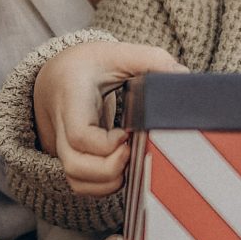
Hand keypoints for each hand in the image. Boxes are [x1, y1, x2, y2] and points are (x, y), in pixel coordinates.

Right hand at [34, 41, 187, 195]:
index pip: (79, 135)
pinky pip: (82, 185)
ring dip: (109, 181)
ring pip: (76, 181)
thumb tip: (183, 75)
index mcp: (72, 99)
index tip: (127, 133)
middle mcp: (61, 127)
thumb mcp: (116, 53)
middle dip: (110, 168)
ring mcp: (62, 146)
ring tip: (130, 158)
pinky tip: (123, 166)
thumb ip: (150, 59)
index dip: (106, 145)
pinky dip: (104, 186)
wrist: (57, 76)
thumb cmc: (89, 65)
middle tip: (132, 150)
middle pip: (75, 166)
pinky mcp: (71, 159)